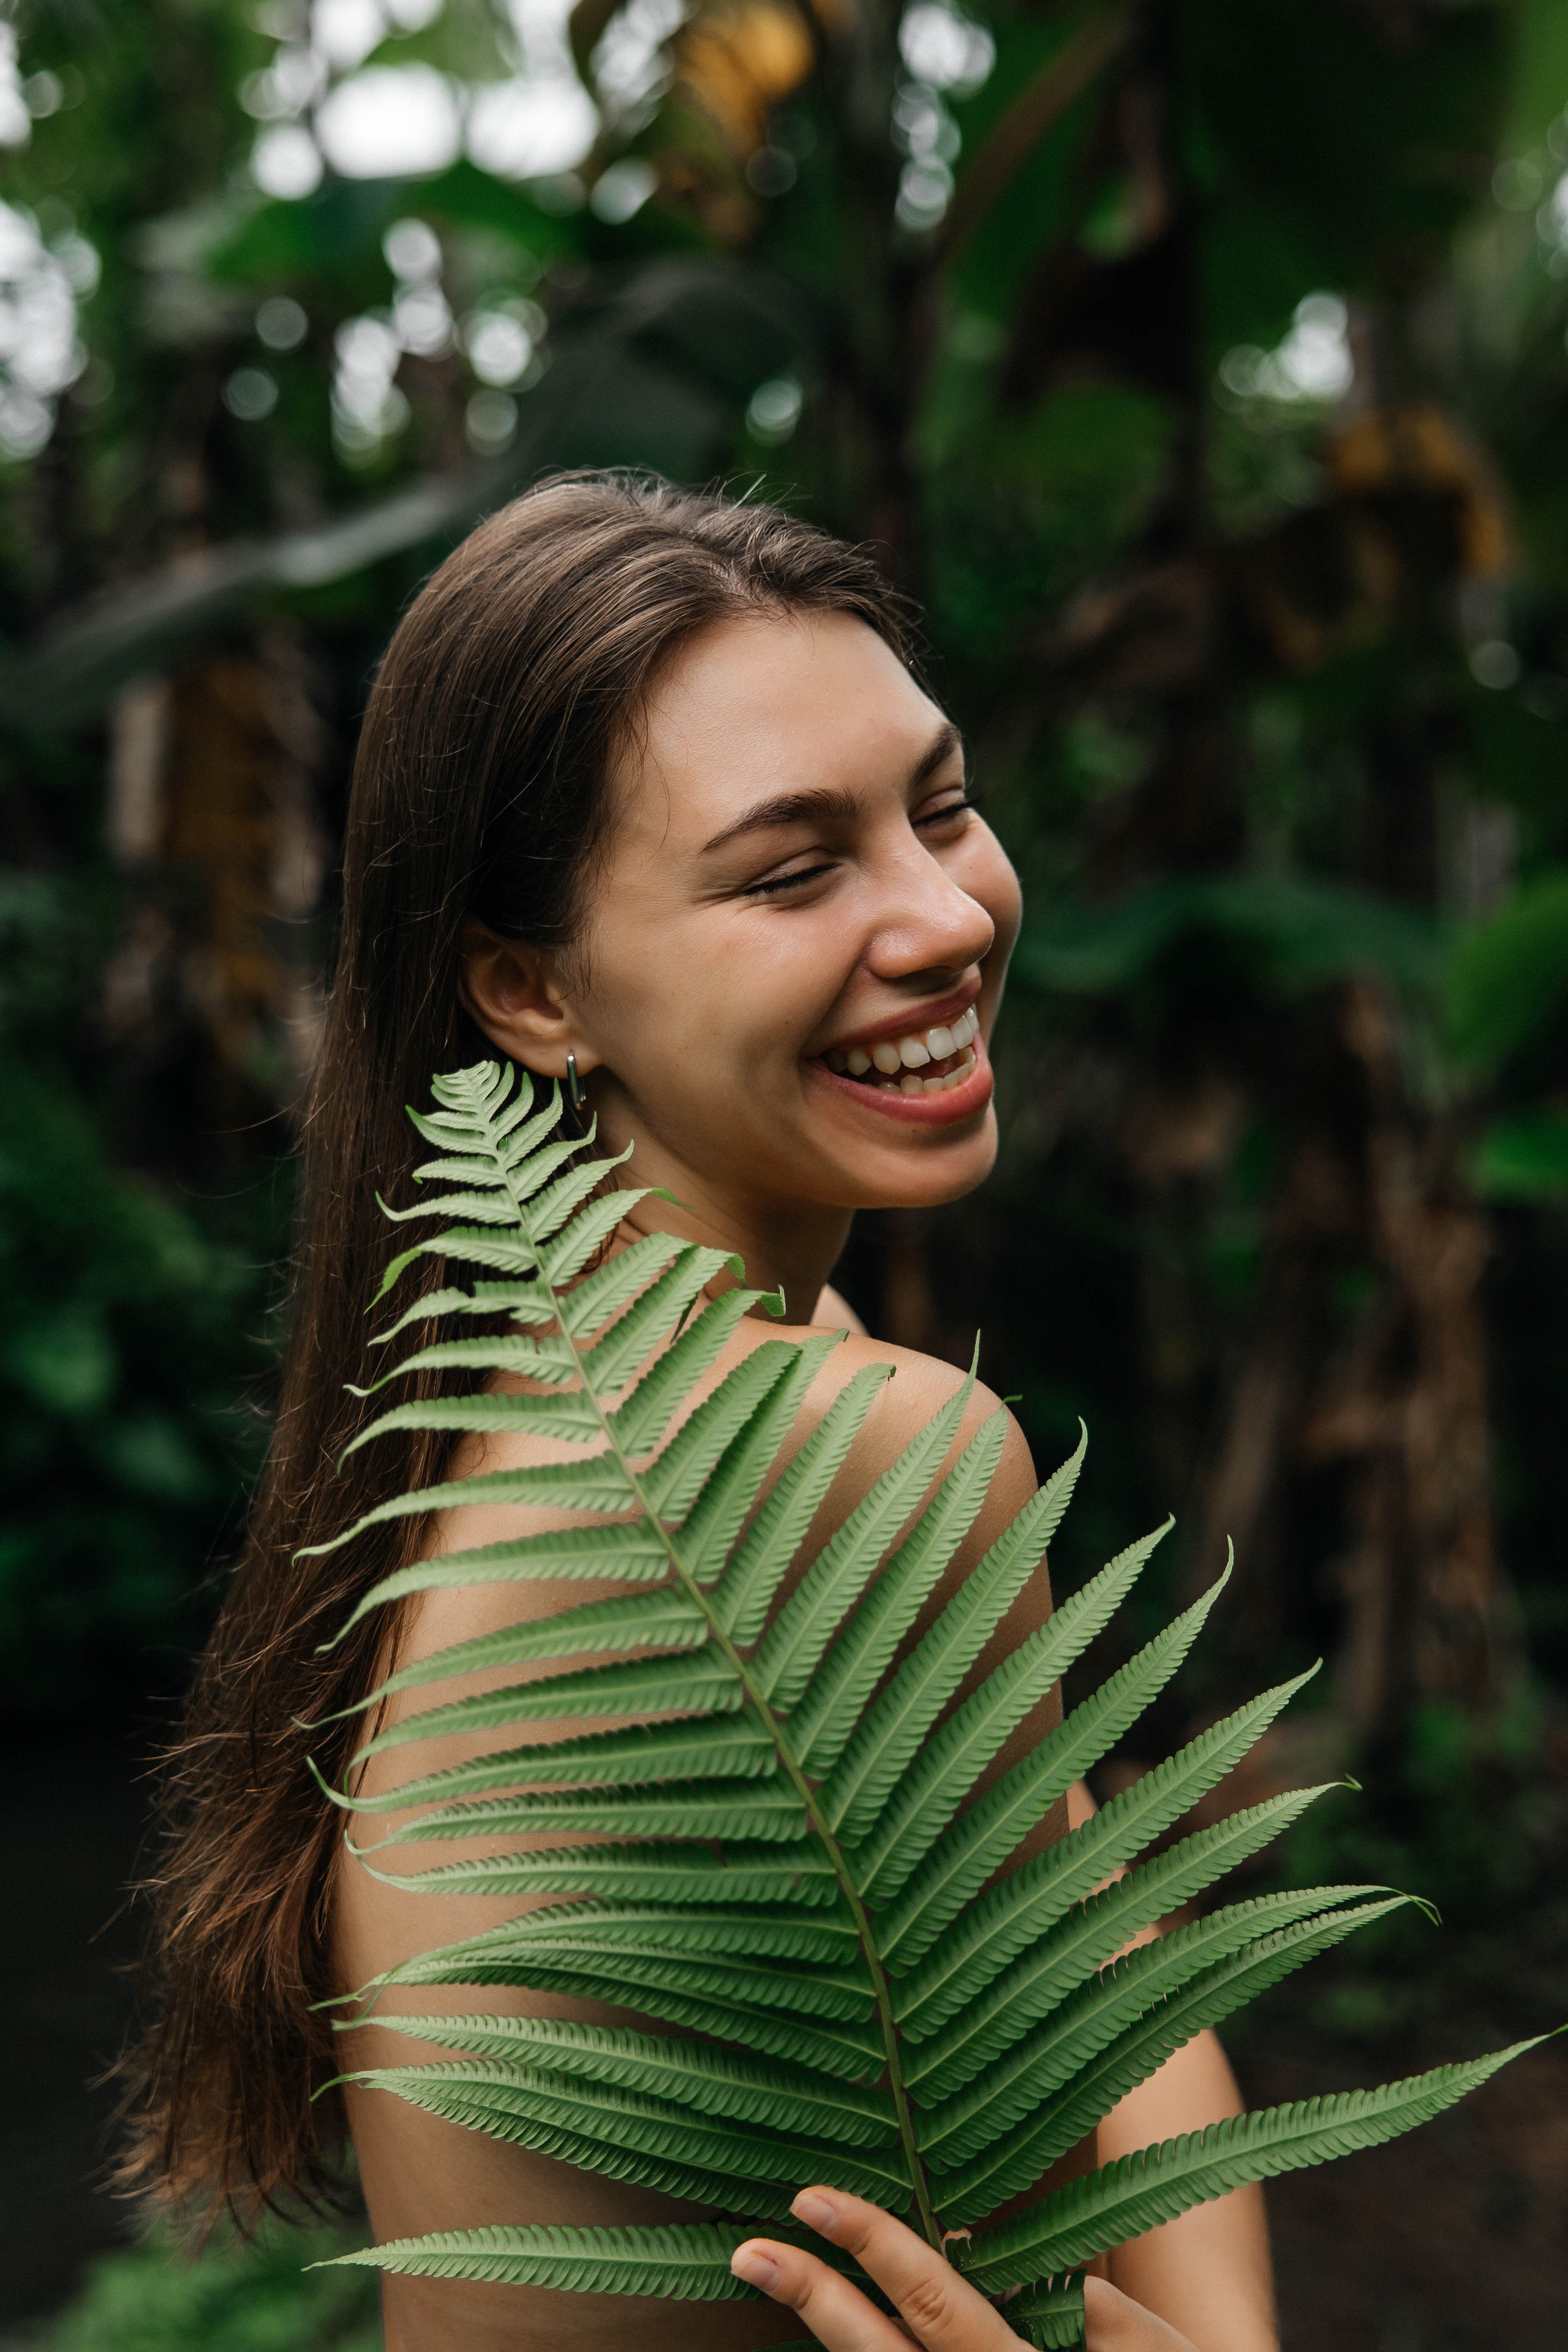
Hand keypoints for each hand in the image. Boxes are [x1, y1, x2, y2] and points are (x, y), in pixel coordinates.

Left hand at [729, 2189, 1199, 2351]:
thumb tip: (1086, 2296)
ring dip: (822, 2327)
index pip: (936, 2305)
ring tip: (765, 2270)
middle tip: (752, 2246)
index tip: (814, 2196)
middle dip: (813, 2296)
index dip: (874, 2249)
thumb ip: (1124, 2333)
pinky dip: (858, 2351)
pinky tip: (829, 2321)